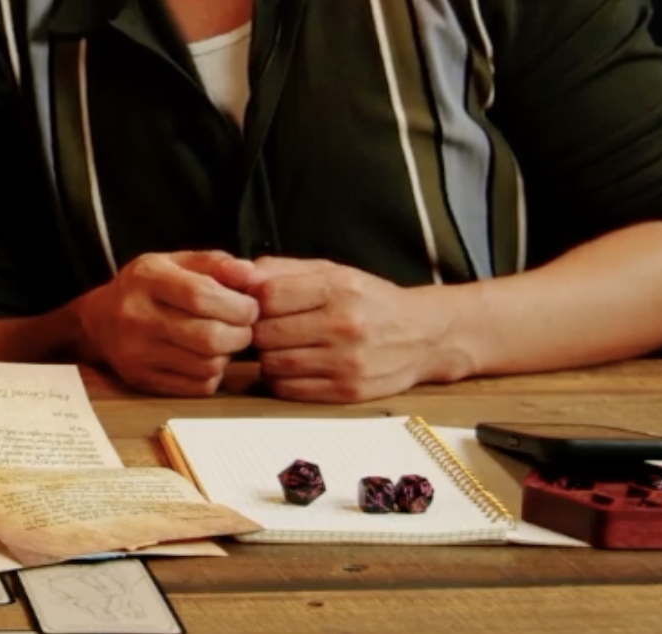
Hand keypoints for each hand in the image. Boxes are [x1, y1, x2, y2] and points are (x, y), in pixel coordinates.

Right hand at [71, 250, 260, 395]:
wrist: (99, 320)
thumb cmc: (147, 287)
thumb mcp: (175, 262)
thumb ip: (216, 264)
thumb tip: (253, 278)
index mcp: (146, 277)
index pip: (202, 296)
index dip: (239, 305)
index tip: (250, 307)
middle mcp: (136, 315)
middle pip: (209, 337)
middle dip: (241, 333)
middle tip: (243, 327)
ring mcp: (136, 352)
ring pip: (208, 365)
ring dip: (228, 355)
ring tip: (223, 340)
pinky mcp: (142, 379)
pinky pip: (198, 386)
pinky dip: (212, 374)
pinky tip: (205, 357)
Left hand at [248, 256, 457, 401]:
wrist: (425, 335)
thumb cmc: (370, 300)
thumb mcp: (332, 271)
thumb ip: (283, 269)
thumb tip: (237, 272)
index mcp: (338, 288)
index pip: (267, 296)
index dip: (251, 300)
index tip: (255, 304)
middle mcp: (344, 325)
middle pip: (266, 333)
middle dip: (257, 330)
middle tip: (264, 328)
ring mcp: (347, 362)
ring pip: (273, 364)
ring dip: (267, 357)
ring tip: (280, 346)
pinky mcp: (348, 392)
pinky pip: (290, 390)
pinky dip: (281, 379)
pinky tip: (293, 366)